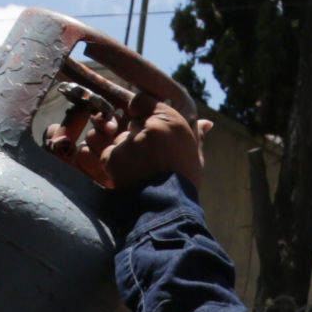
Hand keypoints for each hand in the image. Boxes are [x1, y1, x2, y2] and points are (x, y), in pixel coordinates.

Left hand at [48, 95, 211, 192]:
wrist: (165, 211)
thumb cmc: (183, 184)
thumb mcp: (194, 156)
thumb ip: (196, 135)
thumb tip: (206, 122)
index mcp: (171, 121)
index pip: (142, 100)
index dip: (139, 110)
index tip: (140, 121)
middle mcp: (149, 127)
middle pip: (129, 122)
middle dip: (132, 135)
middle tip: (143, 156)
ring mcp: (128, 141)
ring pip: (116, 137)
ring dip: (121, 150)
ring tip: (135, 170)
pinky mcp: (112, 156)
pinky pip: (106, 152)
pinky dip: (111, 163)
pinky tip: (125, 175)